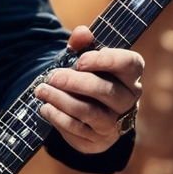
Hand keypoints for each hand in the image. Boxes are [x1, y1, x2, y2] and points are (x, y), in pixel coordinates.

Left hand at [33, 26, 143, 154]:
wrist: (87, 114)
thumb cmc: (89, 78)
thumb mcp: (85, 59)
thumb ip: (83, 44)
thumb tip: (81, 32)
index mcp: (131, 75)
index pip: (129, 64)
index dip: (105, 60)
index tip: (79, 61)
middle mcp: (128, 101)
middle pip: (106, 91)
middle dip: (74, 82)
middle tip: (51, 77)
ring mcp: (115, 123)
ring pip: (89, 112)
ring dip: (61, 100)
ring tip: (41, 91)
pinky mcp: (99, 140)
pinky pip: (77, 129)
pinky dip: (58, 118)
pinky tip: (45, 108)